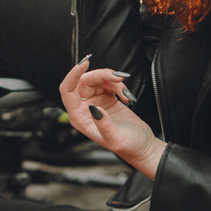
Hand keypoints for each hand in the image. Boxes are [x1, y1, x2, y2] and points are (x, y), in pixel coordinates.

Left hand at [59, 56, 166, 178]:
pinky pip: (108, 83)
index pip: (67, 90)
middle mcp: (84, 109)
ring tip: (125, 93)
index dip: (73, 75)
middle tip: (118, 78)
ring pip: (98, 80)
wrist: (143, 146)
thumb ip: (103, 125)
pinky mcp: (107, 99)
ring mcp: (95, 102)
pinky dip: (118, 85)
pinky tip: (126, 96)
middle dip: (101, 75)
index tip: (84, 63)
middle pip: (84, 81)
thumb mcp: (115, 139)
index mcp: (79, 118)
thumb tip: (94, 109)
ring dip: (113, 81)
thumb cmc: (129, 147)